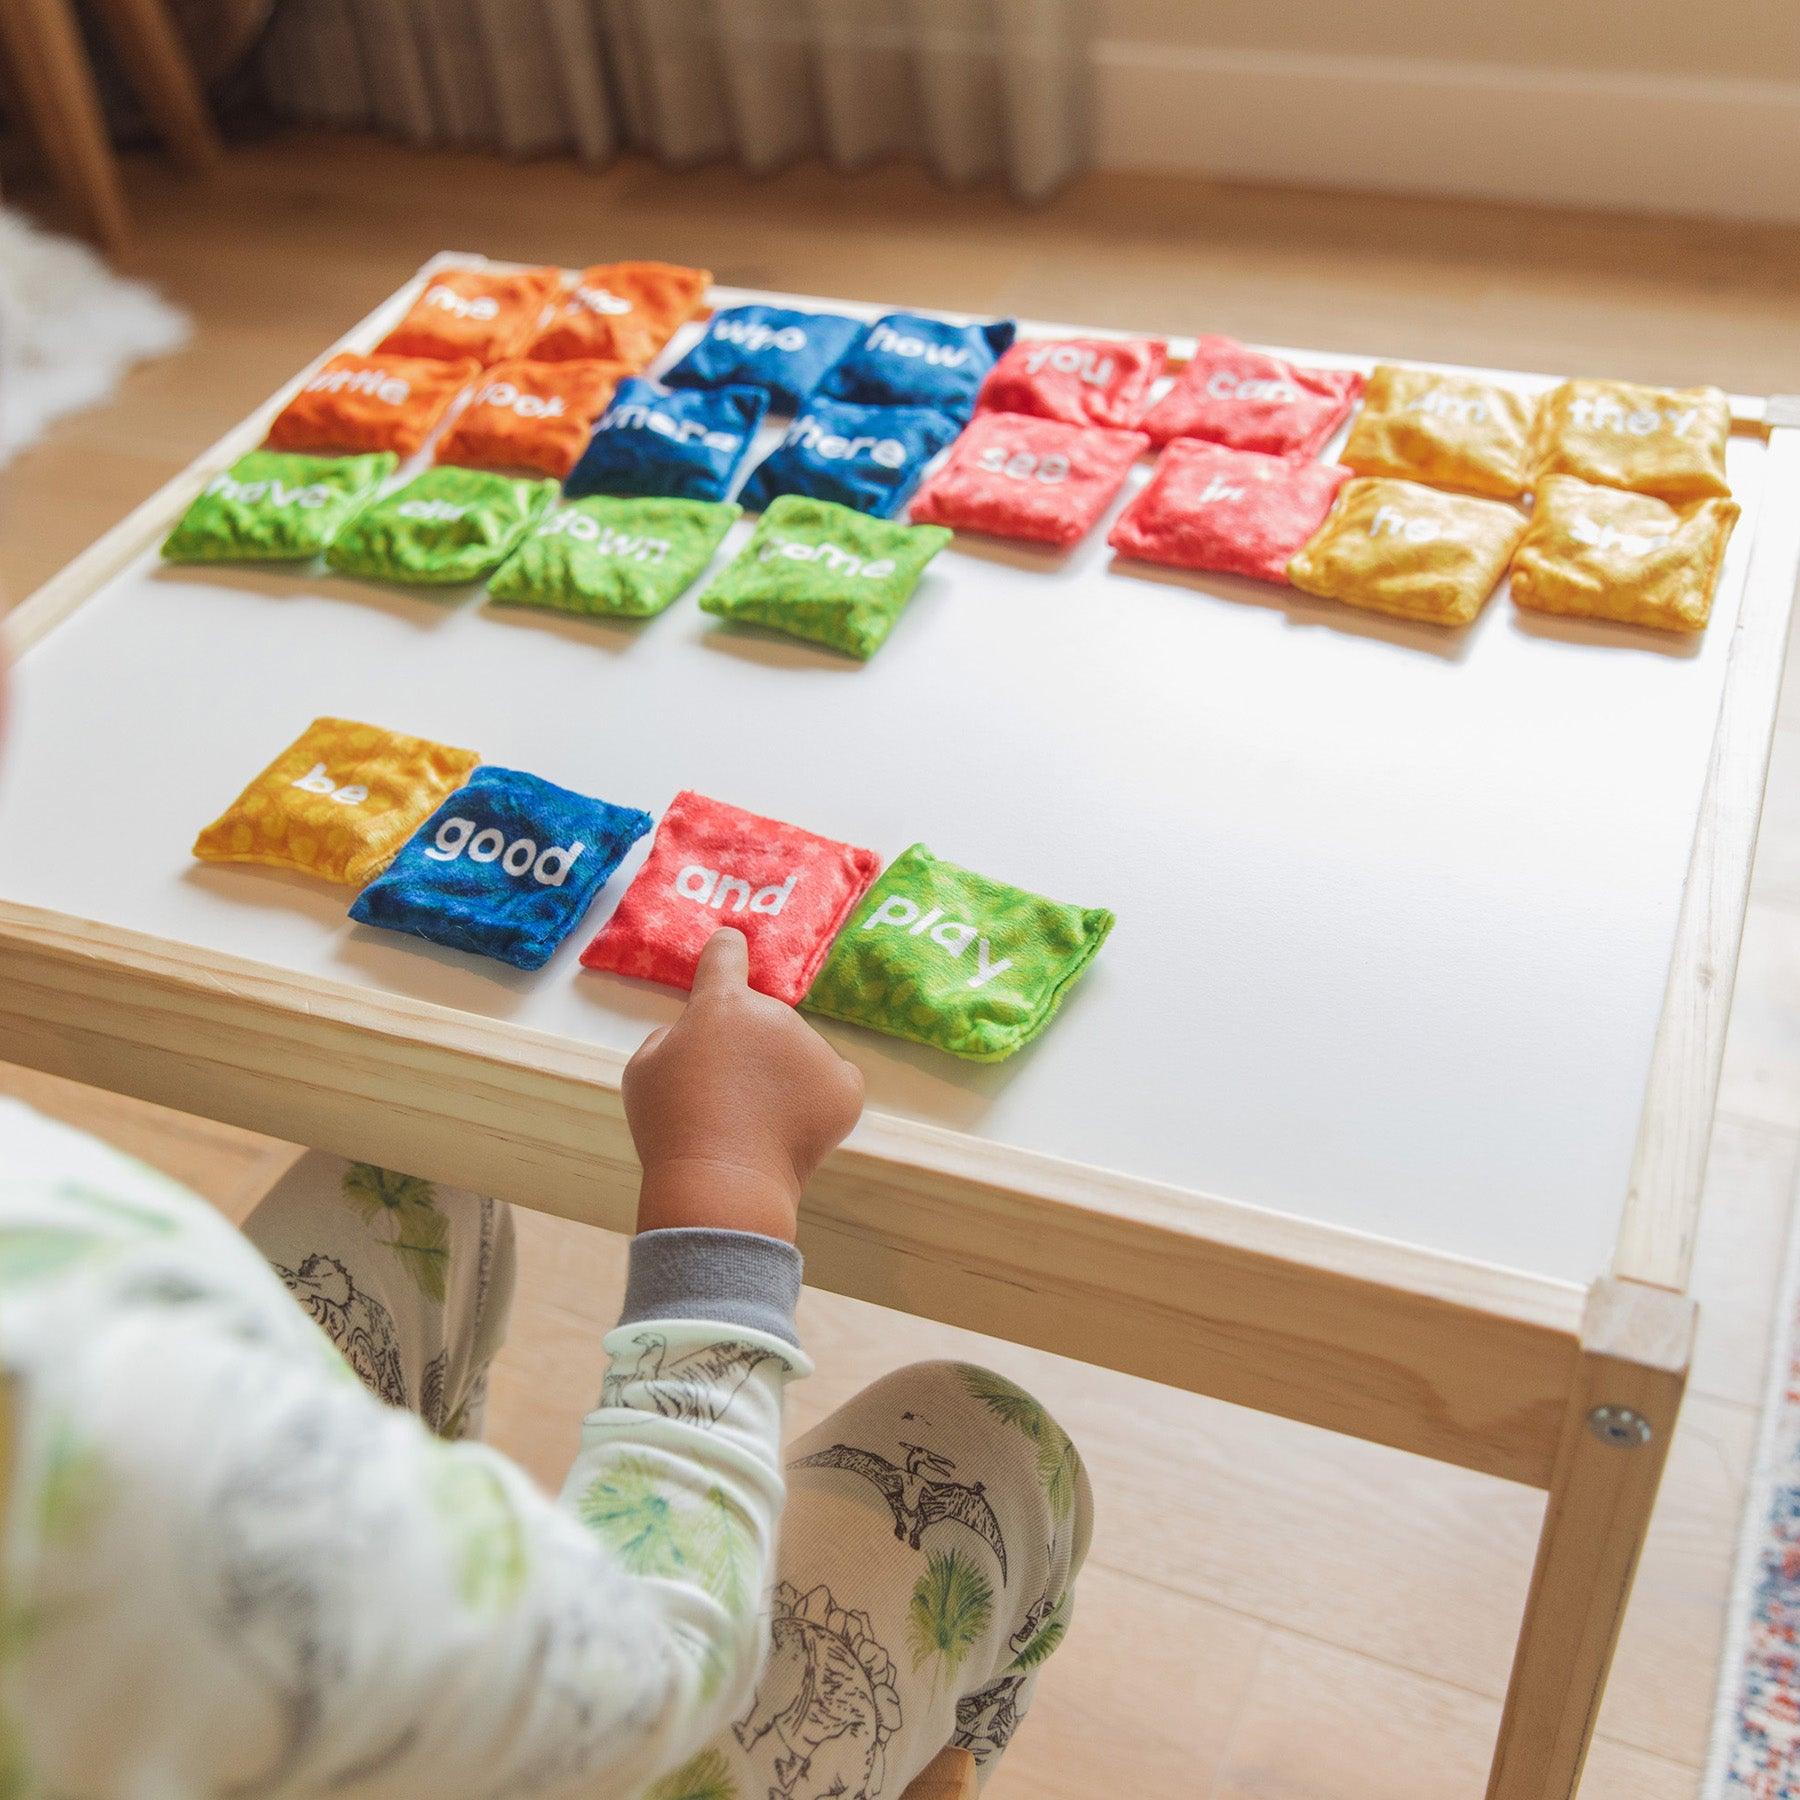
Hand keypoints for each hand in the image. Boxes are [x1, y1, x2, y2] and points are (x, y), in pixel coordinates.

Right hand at [622, 928, 864, 1242]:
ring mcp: (815, 1048)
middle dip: (747, 1046)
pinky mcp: (845, 1085)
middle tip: (725, 1095)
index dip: (726, 952)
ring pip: (796, 1052)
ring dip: (781, 1074)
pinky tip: (793, 1123)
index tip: (731, 945)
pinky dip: (819, 1097)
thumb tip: (697, 1035)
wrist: (722, 1182)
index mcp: (722, 1005)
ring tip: (756, 1121)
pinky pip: (833, 1079)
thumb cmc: (671, 1126)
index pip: (727, 955)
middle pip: (762, 1018)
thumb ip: (672, 1037)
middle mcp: (774, 1014)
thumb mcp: (643, 1069)